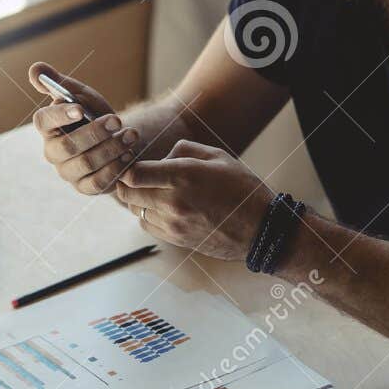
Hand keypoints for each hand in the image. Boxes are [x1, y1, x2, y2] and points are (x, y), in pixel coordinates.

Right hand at [29, 62, 137, 194]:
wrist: (117, 139)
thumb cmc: (94, 115)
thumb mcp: (81, 95)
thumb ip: (59, 83)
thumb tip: (36, 69)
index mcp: (48, 127)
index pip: (44, 121)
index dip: (60, 115)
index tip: (80, 108)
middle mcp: (53, 152)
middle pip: (67, 146)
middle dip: (95, 132)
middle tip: (118, 120)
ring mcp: (68, 172)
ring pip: (86, 163)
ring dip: (112, 148)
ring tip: (131, 135)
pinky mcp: (85, 188)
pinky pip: (98, 183)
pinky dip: (116, 168)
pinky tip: (129, 154)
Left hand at [113, 140, 274, 260]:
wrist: (260, 229)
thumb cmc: (242, 188)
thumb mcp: (217, 157)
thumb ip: (183, 150)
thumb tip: (161, 158)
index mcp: (183, 177)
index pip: (134, 174)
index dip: (128, 167)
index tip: (133, 163)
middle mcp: (173, 202)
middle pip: (128, 194)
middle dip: (127, 183)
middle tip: (135, 176)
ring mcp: (173, 224)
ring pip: (136, 211)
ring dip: (138, 200)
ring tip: (154, 191)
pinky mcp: (176, 239)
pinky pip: (147, 225)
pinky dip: (148, 215)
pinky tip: (163, 207)